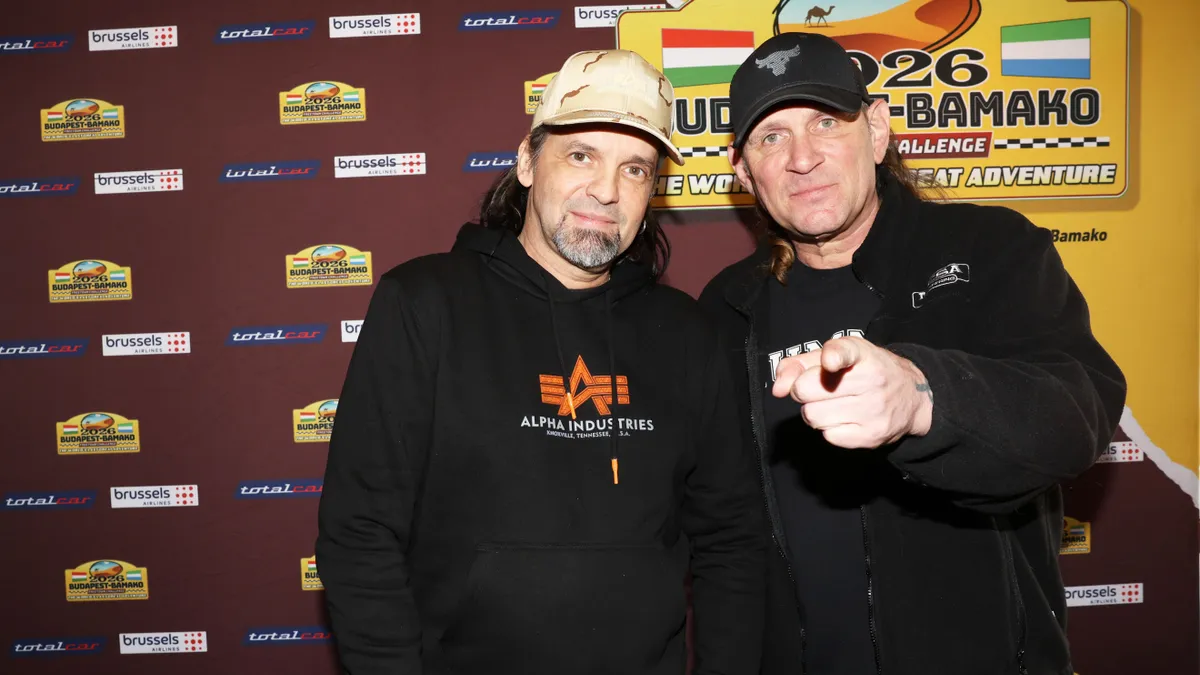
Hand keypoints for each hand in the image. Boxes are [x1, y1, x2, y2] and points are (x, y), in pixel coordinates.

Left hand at [770, 336, 932, 448]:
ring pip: (812, 416)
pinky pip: (827, 436)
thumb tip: (778, 388)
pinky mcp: (871, 436)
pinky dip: (828, 428)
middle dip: (804, 390)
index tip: (830, 362)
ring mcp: (873, 410)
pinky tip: (844, 418)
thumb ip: (798, 364)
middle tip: (819, 389)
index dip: (834, 356)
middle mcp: (872, 380)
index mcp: (862, 354)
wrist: (911, 397)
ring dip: (814, 411)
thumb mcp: (835, 355)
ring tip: (833, 404)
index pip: (846, 352)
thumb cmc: (863, 372)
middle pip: (806, 390)